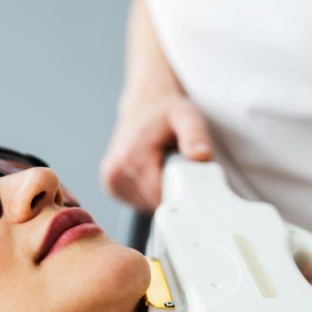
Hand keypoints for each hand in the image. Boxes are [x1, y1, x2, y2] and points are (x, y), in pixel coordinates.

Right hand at [99, 94, 212, 212]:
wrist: (144, 105)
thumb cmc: (166, 113)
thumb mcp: (186, 116)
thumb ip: (195, 135)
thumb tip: (201, 155)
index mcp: (132, 156)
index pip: (160, 196)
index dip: (180, 194)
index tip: (189, 181)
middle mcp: (116, 170)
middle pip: (154, 203)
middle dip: (172, 192)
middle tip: (177, 167)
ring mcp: (111, 179)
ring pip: (146, 205)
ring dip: (160, 193)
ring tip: (163, 167)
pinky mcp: (110, 184)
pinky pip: (137, 201)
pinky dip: (149, 192)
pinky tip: (152, 171)